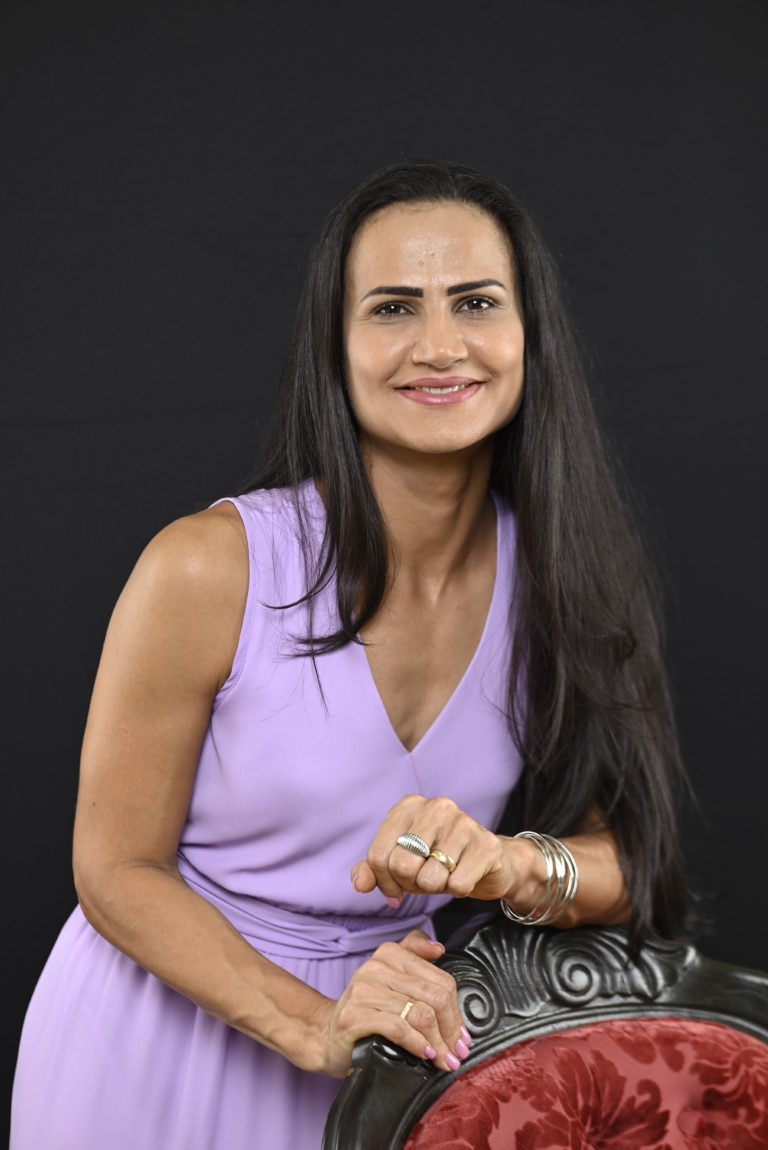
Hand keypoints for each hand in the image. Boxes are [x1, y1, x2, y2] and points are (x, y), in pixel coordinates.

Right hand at [313, 930, 470, 1076]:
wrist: (330, 1036)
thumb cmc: (370, 1012)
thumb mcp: (394, 981)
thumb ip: (416, 956)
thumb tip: (439, 949)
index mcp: (390, 954)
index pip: (441, 981)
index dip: (456, 1012)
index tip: (461, 1036)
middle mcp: (375, 966)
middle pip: (434, 997)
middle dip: (450, 1031)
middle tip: (455, 1052)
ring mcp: (363, 990)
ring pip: (420, 1014)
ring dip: (437, 1044)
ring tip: (443, 1059)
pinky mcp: (354, 1016)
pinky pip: (399, 1028)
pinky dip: (418, 1045)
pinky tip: (424, 1055)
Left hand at [352, 794, 516, 904]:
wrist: (489, 862)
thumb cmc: (437, 860)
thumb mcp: (401, 862)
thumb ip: (374, 870)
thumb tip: (359, 884)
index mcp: (408, 806)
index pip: (378, 856)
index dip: (385, 883)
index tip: (397, 888)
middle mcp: (436, 807)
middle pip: (402, 866)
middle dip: (411, 884)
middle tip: (425, 878)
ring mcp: (463, 823)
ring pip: (430, 879)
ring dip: (436, 888)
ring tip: (446, 874)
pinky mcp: (486, 845)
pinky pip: (457, 885)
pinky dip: (459, 890)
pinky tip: (466, 875)